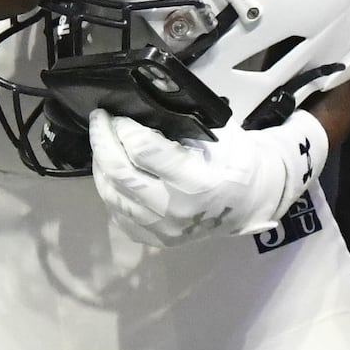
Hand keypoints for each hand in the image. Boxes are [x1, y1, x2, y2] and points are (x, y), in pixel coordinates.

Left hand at [86, 110, 324, 245]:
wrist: (250, 202)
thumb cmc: (236, 161)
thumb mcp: (219, 134)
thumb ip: (180, 124)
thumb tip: (139, 110)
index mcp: (197, 181)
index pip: (144, 151)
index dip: (124, 128)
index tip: (117, 114)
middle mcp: (175, 210)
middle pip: (120, 173)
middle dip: (102, 141)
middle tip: (99, 120)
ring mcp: (162, 229)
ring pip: (112, 194)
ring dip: (101, 163)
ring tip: (103, 143)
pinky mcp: (154, 239)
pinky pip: (117, 213)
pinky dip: (109, 188)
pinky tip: (112, 172)